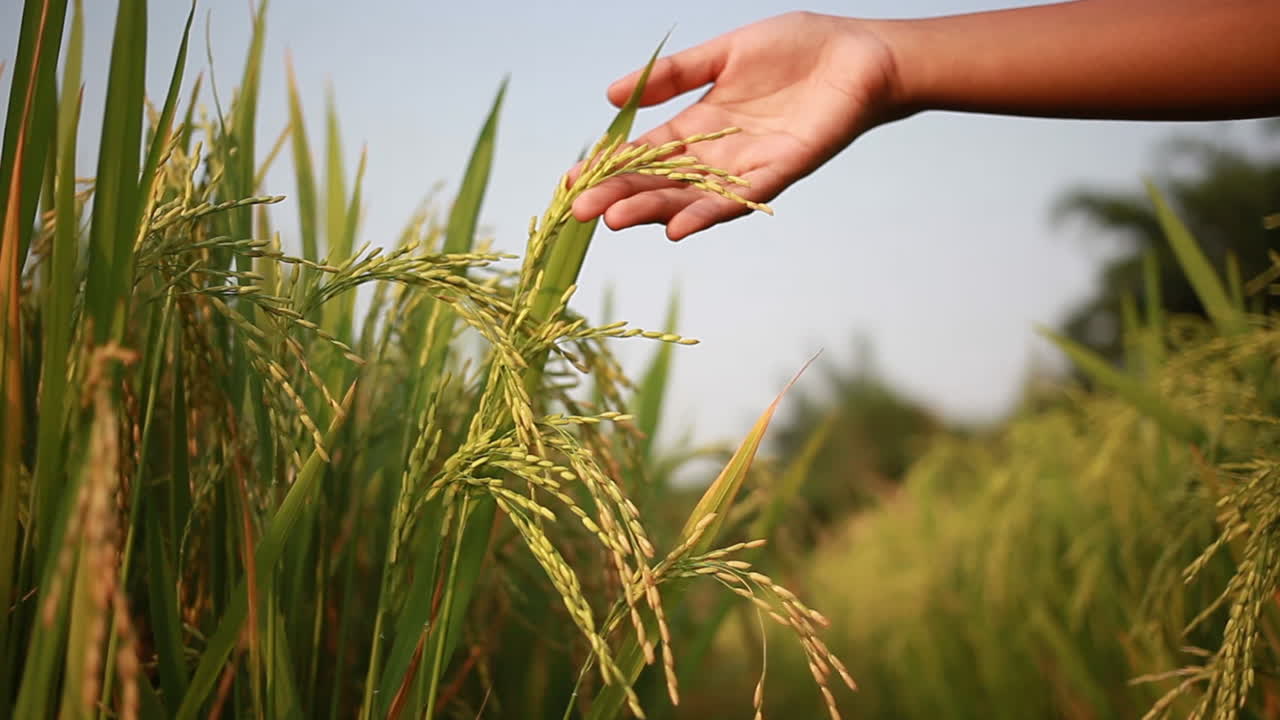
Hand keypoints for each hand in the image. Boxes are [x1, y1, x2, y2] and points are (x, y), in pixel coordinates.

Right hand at [571, 12, 901, 240]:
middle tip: (581, 212)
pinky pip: (738, 199)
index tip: (570, 182)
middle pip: (659, 181)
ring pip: (691, 196)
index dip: (608, 167)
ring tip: (616, 219)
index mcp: (699, 124)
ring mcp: (746, 167)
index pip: (643, 153)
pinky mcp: (779, 172)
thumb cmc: (798, 51)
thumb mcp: (723, 54)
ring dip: (654, 210)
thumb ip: (674, 76)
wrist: (861, 56)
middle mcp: (717, 154)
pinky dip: (708, 213)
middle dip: (620, 195)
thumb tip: (610, 94)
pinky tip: (677, 228)